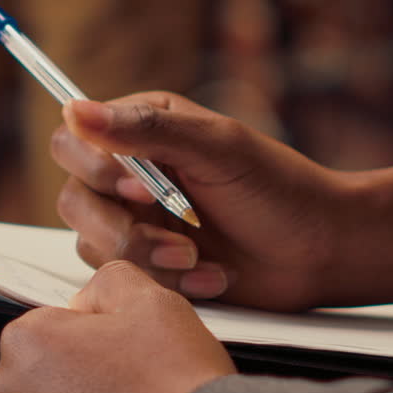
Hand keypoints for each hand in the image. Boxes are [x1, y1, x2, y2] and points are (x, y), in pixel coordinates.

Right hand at [50, 92, 392, 310]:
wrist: (321, 253)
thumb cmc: (279, 190)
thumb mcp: (217, 147)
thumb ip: (145, 129)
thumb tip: (75, 109)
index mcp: (141, 130)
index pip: (71, 141)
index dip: (94, 169)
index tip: (142, 186)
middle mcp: (129, 175)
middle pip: (73, 201)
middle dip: (124, 228)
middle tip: (182, 235)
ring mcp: (136, 223)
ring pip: (92, 247)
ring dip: (150, 259)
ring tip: (200, 259)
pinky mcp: (149, 266)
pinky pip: (125, 281)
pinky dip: (170, 283)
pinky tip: (212, 276)